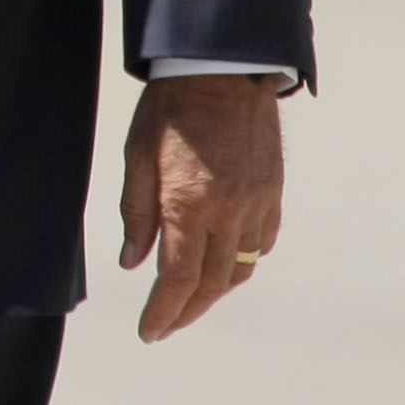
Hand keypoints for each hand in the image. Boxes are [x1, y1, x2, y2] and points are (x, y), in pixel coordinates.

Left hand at [120, 73, 283, 342]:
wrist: (221, 73)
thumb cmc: (168, 109)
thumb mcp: (136, 155)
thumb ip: (135, 212)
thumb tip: (132, 262)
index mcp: (187, 204)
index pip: (177, 278)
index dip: (162, 311)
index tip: (148, 332)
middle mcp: (227, 213)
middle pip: (211, 283)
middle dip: (186, 311)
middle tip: (164, 326)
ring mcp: (255, 206)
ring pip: (239, 268)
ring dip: (214, 292)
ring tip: (189, 301)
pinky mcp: (272, 195)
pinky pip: (260, 244)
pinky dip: (240, 262)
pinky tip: (222, 264)